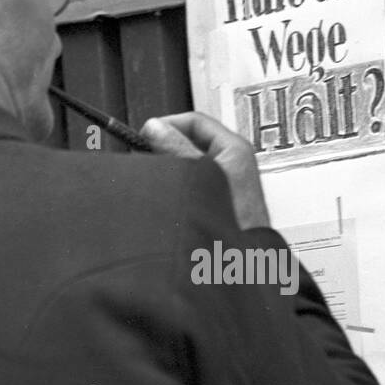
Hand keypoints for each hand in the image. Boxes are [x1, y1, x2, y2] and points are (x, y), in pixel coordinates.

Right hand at [141, 111, 270, 229]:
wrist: (239, 263)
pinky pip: (195, 181)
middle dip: (167, 147)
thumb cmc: (229, 225)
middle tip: (146, 155)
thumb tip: (155, 128)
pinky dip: (180, 184)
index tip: (145, 135)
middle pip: (192, 141)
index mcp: (235, 149)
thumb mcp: (196, 176)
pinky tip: (168, 194)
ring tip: (158, 177)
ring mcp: (229, 183)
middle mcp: (235, 163)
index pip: (196, 121)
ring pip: (192, 162)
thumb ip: (175, 149)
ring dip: (172, 167)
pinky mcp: (221, 201)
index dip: (167, 125)